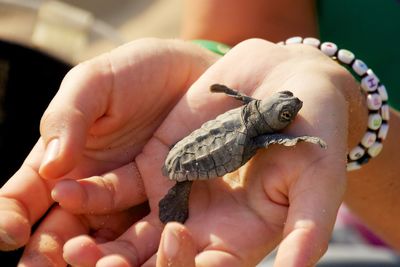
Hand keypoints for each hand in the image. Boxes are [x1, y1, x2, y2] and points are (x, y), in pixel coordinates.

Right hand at [0, 38, 217, 264]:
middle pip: (57, 230)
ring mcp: (126, 198)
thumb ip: (67, 116)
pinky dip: (134, 251)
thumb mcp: (94, 82)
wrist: (190, 75)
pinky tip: (130, 263)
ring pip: (98, 240)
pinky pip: (143, 233)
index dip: (10, 216)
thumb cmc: (137, 72)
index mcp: (60, 158)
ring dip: (90, 260)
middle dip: (45, 254)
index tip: (12, 232)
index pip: (23, 197)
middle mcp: (88, 186)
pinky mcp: (162, 202)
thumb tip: (51, 164)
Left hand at [62, 39, 362, 265]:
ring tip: (71, 247)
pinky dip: (94, 194)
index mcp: (243, 237)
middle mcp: (207, 223)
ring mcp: (179, 192)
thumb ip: (309, 227)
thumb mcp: (318, 179)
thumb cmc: (315, 129)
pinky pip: (121, 186)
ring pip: (134, 231)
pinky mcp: (158, 162)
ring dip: (103, 244)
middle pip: (164, 260)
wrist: (288, 80)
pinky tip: (67, 193)